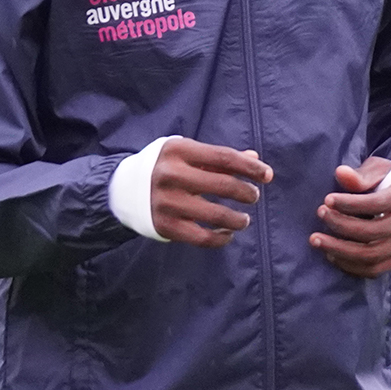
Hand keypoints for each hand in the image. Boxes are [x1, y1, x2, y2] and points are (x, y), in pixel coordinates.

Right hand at [150, 138, 272, 247]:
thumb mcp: (187, 154)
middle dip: (246, 192)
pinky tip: (227, 234)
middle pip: (223, 185)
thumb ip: (218, 158)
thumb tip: (255, 158)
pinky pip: (202, 237)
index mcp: (179, 151)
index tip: (267, 175)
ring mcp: (168, 202)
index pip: (224, 157)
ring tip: (244, 219)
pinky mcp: (165, 226)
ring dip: (237, 219)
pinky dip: (221, 238)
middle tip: (254, 196)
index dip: (250, 167)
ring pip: (216, 215)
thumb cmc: (165, 167)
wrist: (123, 189)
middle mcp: (171, 175)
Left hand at [309, 156, 390, 277]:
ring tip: (316, 239)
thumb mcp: (380, 170)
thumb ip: (361, 175)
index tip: (327, 200)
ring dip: (339, 250)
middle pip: (372, 232)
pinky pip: (373, 270)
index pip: (377, 204)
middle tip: (320, 214)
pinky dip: (349, 265)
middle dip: (341, 225)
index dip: (350, 204)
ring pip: (371, 256)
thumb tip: (340, 173)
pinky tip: (331, 254)